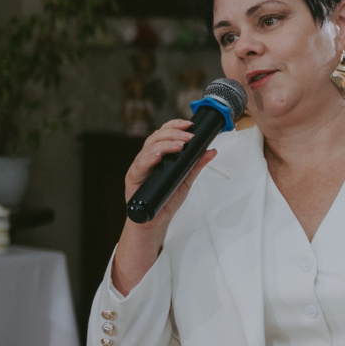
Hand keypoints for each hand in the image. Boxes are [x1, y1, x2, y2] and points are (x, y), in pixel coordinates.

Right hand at [112, 119, 216, 294]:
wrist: (155, 221)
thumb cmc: (167, 198)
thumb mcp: (186, 179)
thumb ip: (197, 164)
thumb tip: (211, 150)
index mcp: (158, 155)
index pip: (163, 133)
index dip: (175, 125)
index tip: (190, 124)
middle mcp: (147, 158)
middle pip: (155, 136)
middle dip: (173, 132)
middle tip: (189, 136)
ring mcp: (139, 167)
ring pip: (148, 148)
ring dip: (165, 143)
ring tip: (181, 144)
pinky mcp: (133, 179)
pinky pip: (140, 165)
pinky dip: (150, 158)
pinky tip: (160, 155)